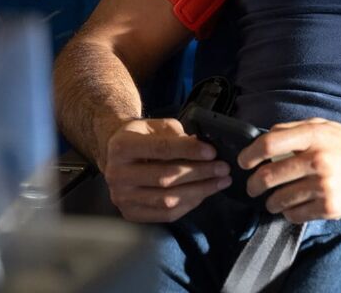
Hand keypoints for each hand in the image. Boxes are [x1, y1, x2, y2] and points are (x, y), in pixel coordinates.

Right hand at [102, 118, 229, 222]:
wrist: (118, 157)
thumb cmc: (143, 137)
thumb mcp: (156, 126)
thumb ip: (177, 135)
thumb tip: (204, 148)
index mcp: (122, 147)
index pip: (161, 149)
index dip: (189, 151)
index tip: (213, 152)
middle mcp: (117, 174)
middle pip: (165, 177)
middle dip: (199, 173)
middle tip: (223, 168)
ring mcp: (122, 197)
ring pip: (167, 199)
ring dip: (199, 191)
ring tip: (221, 181)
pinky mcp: (130, 213)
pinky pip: (165, 214)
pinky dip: (189, 204)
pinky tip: (205, 193)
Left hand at [238, 117, 340, 223]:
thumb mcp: (326, 127)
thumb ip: (295, 130)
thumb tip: (264, 139)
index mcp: (314, 136)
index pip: (269, 144)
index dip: (249, 155)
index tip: (244, 163)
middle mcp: (317, 159)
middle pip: (268, 176)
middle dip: (254, 185)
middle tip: (253, 188)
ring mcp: (323, 185)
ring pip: (279, 199)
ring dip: (271, 202)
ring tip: (274, 201)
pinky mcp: (329, 206)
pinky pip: (295, 215)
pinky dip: (289, 213)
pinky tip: (294, 208)